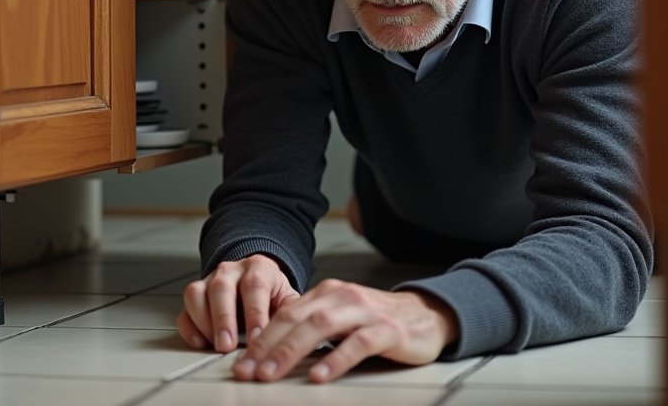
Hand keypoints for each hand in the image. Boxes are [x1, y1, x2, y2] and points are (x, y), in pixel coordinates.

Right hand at [177, 254, 299, 353]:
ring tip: (215, 345)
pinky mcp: (196, 294)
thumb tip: (295, 334)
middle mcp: (231, 270)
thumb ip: (290, 313)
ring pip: (197, 293)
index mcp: (258, 268)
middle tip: (227, 346)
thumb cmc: (272, 293)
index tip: (255, 340)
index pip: (254, 287)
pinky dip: (189, 326)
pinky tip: (199, 342)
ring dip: (205, 321)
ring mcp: (210, 280)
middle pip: (221, 288)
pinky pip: (185, 307)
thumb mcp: (287, 298)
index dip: (254, 314)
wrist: (257, 278)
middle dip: (224, 319)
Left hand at [232, 279, 458, 383]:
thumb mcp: (340, 319)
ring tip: (272, 373)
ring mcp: (365, 312)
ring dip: (292, 350)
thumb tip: (270, 353)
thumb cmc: (378, 321)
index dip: (259, 338)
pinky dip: (336, 359)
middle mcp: (342, 297)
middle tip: (247, 370)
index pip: (285, 314)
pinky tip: (321, 375)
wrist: (426, 315)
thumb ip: (311, 329)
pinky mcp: (387, 331)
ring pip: (321, 326)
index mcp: (326, 294)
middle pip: (296, 319)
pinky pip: (358, 343)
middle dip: (267, 345)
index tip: (241, 362)